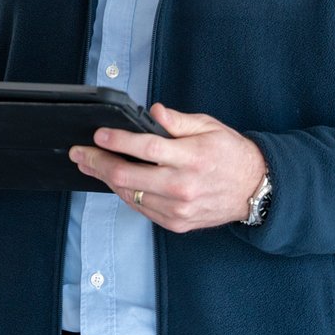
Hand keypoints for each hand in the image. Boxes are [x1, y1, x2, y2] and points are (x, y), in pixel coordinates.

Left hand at [69, 103, 267, 232]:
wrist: (255, 190)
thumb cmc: (230, 154)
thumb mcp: (209, 127)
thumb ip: (178, 121)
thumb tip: (153, 111)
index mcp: (191, 158)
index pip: (146, 148)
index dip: (118, 140)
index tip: (98, 134)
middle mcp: (182, 186)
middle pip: (129, 175)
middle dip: (98, 162)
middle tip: (80, 152)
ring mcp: (178, 208)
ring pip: (130, 194)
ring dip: (105, 178)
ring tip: (89, 164)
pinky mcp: (176, 223)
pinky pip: (141, 208)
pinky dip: (124, 193)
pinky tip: (114, 180)